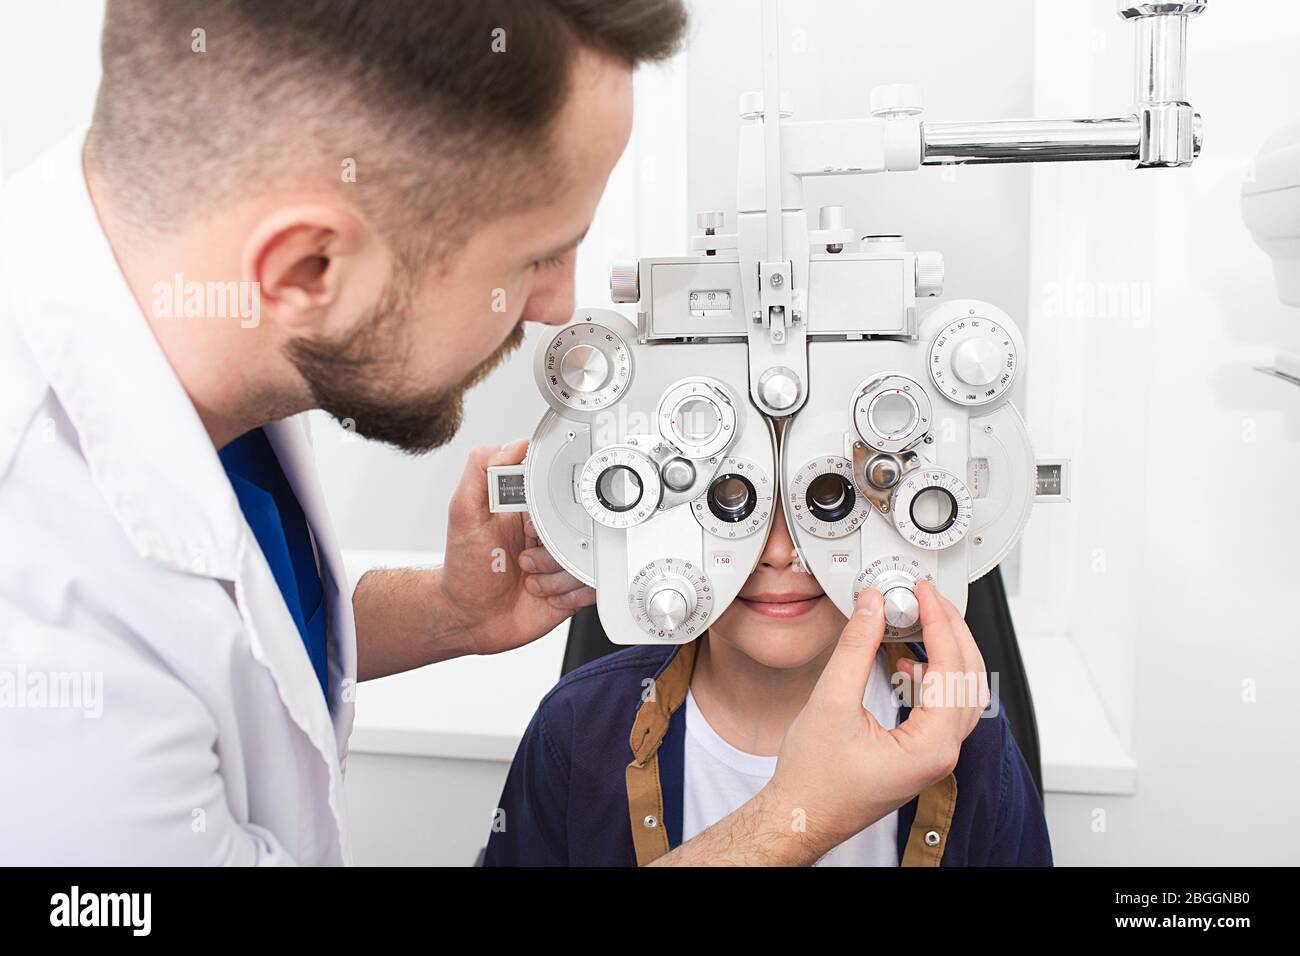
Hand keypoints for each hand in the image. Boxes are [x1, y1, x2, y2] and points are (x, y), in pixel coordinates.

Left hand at [439, 439, 595, 654]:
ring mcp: (563, 562)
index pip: (562, 494)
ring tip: (531, 579)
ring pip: (587, 560)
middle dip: (553, 550)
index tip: (532, 527)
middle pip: (581, 529)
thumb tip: (514, 444)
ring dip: (556, 575)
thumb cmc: (465, 569)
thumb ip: (481, 470)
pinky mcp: (573, 589)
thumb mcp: (464, 512)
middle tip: (525, 558)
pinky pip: (593, 587)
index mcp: (530, 510)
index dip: (552, 511)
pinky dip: (569, 593)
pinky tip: (545, 593)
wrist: (470, 620)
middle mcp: (549, 534)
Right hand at [765, 579, 988, 853]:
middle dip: (952, 632)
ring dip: (947, 653)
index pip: (950, 668)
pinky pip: (943, 708)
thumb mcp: (831, 701)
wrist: (801, 813)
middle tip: (930, 599)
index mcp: (930, 746)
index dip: (939, 622)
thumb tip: (872, 608)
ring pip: (960, 693)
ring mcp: (933, 755)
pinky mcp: (920, 753)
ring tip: (925, 622)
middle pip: (967, 678)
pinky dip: (934, 677)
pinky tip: (911, 664)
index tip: (925, 595)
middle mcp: (941, 753)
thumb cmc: (814, 779)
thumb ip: (855, 648)